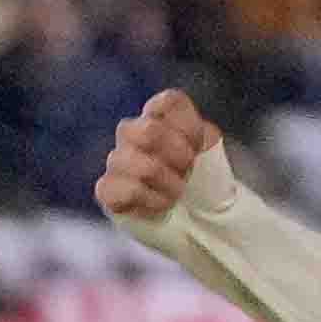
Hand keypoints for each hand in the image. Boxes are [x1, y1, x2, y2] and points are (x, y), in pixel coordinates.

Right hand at [96, 90, 217, 227]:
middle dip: (177, 155)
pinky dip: (150, 201)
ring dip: (166, 182)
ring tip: (177, 193)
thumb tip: (186, 146)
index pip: (168, 102)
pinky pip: (124, 188)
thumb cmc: (203, 180)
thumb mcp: (212, 152)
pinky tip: (160, 205)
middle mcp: (134, 133)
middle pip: (148, 130)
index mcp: (160, 117)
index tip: (198, 148)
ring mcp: (118, 161)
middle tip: (187, 170)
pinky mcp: (108, 189)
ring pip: (133, 160)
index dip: (189, 127)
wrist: (196, 220)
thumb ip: (201, 135)